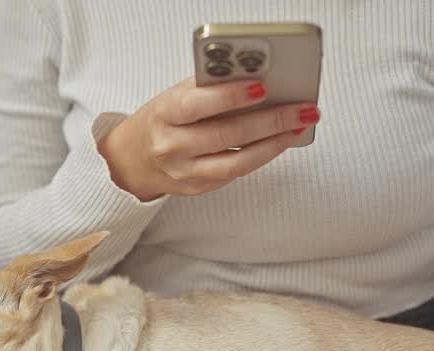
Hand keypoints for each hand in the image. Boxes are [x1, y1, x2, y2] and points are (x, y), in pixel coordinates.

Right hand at [98, 77, 319, 200]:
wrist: (132, 159)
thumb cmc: (161, 119)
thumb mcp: (174, 95)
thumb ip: (208, 87)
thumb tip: (255, 78)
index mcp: (163, 115)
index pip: (198, 105)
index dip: (230, 97)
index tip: (262, 87)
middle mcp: (172, 147)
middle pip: (226, 135)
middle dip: (269, 121)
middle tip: (301, 109)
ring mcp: (184, 173)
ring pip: (236, 163)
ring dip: (273, 144)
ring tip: (298, 127)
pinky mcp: (197, 188)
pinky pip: (235, 173)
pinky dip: (260, 156)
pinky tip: (279, 142)